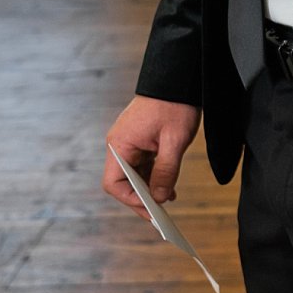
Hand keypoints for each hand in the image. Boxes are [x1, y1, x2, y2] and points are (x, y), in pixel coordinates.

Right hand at [102, 95, 201, 221]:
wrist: (178, 78)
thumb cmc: (174, 106)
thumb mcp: (174, 142)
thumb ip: (166, 172)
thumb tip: (161, 198)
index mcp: (119, 145)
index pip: (114, 184)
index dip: (131, 200)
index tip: (151, 210)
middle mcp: (119, 145)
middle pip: (123, 182)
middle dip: (141, 198)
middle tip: (161, 214)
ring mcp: (128, 142)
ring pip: (133, 175)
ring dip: (149, 188)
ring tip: (169, 199)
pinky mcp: (139, 140)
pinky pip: (141, 165)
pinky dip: (153, 176)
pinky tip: (169, 185)